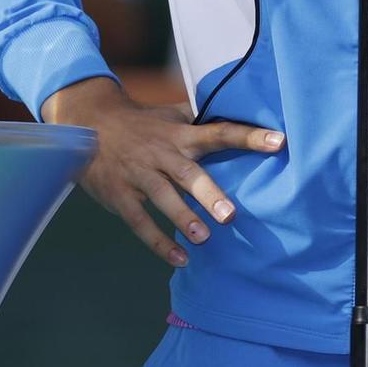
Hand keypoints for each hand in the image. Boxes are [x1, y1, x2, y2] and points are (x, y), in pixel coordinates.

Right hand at [44, 76, 285, 267]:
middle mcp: (162, 154)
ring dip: (182, 219)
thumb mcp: (170, 115)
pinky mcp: (120, 195)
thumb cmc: (140, 124)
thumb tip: (238, 108)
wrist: (88, 124)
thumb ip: (200, 119)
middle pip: (188, 174)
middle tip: (230, 215)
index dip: (249, 136)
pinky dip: (158, 241)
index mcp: (180, 135)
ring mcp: (139, 175)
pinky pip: (139, 221)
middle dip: (208, 194)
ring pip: (162, 198)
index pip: (219, 132)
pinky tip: (180, 259)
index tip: (279, 142)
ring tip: (203, 238)